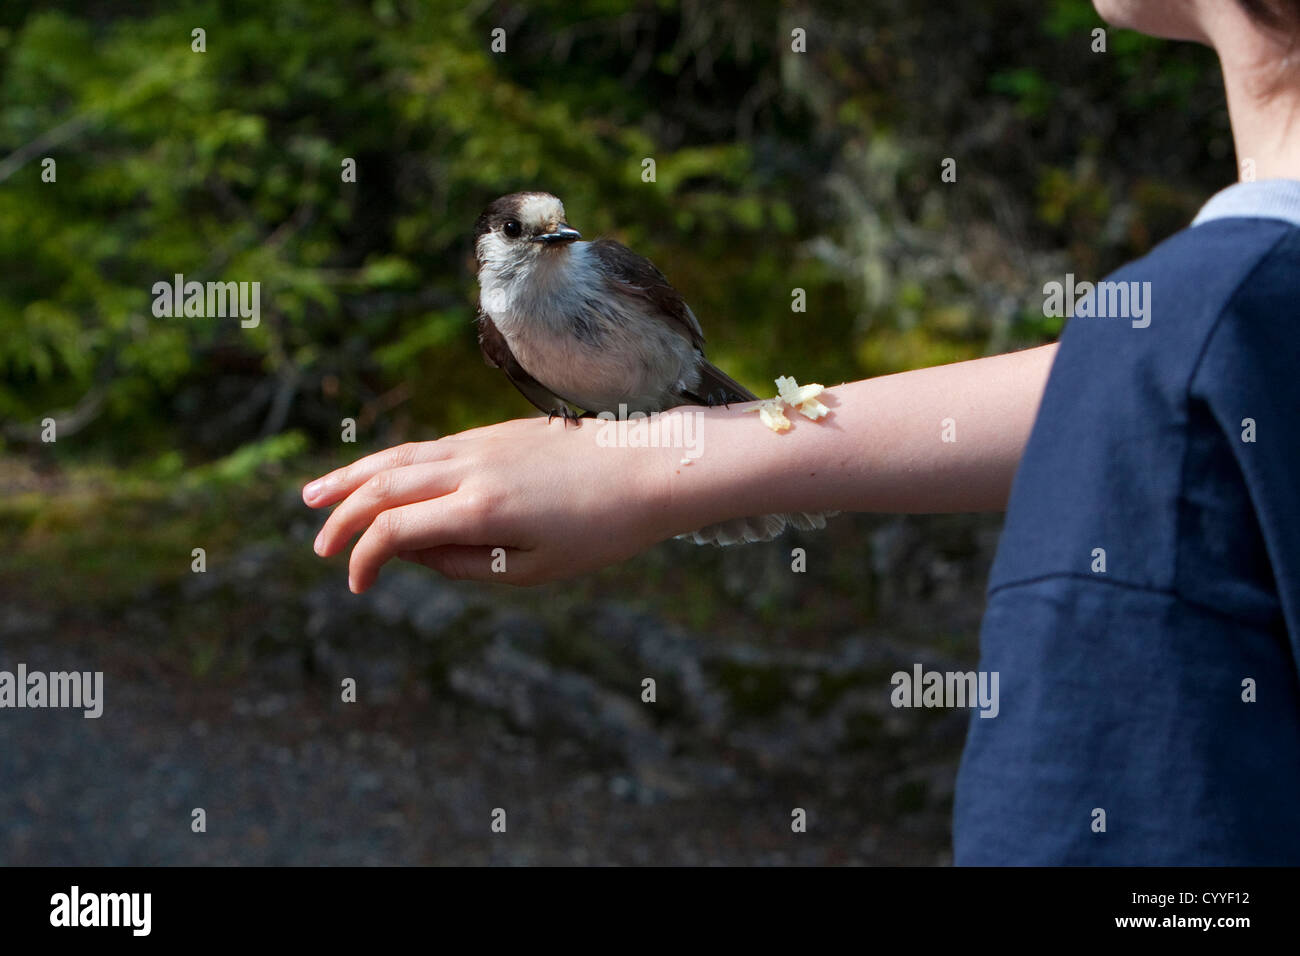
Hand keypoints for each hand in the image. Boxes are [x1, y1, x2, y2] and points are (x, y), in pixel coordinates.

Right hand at [302, 417, 673, 590]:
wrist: (649, 467)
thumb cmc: (599, 530)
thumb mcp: (534, 569)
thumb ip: (464, 564)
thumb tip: (411, 554)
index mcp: (481, 509)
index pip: (396, 530)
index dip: (366, 559)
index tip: (358, 586)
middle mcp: (471, 469)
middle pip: (384, 486)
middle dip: (342, 517)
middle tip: (319, 548)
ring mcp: (480, 445)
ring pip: (399, 457)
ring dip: (352, 478)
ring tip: (314, 496)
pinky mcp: (493, 435)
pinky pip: (428, 447)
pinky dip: (391, 464)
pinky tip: (378, 478)